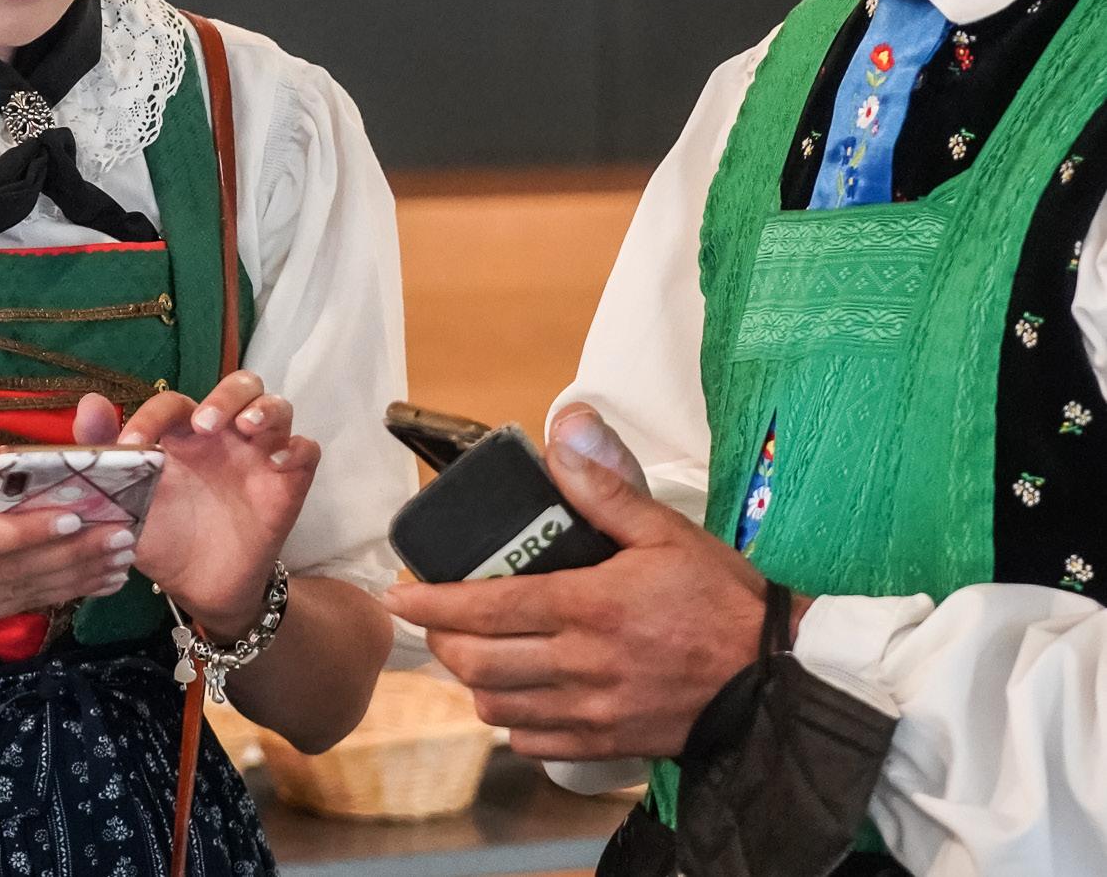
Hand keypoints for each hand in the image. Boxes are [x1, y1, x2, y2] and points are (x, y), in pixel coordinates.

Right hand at [0, 427, 136, 628]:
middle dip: (71, 555)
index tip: (76, 514)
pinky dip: (54, 596)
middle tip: (122, 535)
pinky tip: (91, 582)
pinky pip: (9, 608)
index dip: (29, 531)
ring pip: (16, 595)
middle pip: (8, 571)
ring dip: (73, 579)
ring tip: (120, 559)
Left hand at [74, 373, 318, 640]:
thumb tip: (88, 404)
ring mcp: (260, 455)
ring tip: (247, 429)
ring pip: (277, 406)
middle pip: (241, 385)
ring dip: (264, 409)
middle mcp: (226, 435)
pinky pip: (306, 450)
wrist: (200, 587)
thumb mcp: (127, 502)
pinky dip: (297, 448)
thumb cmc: (165, 537)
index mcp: (185, 435)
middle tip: (205, 425)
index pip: (174, 404)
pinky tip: (278, 463)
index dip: (152, 416)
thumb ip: (104, 453)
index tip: (131, 448)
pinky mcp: (288, 481)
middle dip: (225, 396)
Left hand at [385, 409, 777, 759]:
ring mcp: (593, 712)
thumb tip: (562, 431)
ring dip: (471, 678)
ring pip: (497, 706)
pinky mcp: (608, 745)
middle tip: (431, 614)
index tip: (397, 593)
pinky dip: (510, 720)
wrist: (778, 681)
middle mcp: (582, 665)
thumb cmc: (722, 601)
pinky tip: (516, 692)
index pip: (487, 608)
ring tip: (469, 648)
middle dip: (440, 638)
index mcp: (589, 607)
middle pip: (478, 662)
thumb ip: (603, 487)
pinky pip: (533, 742)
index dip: (432, 603)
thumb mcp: (665, 530)